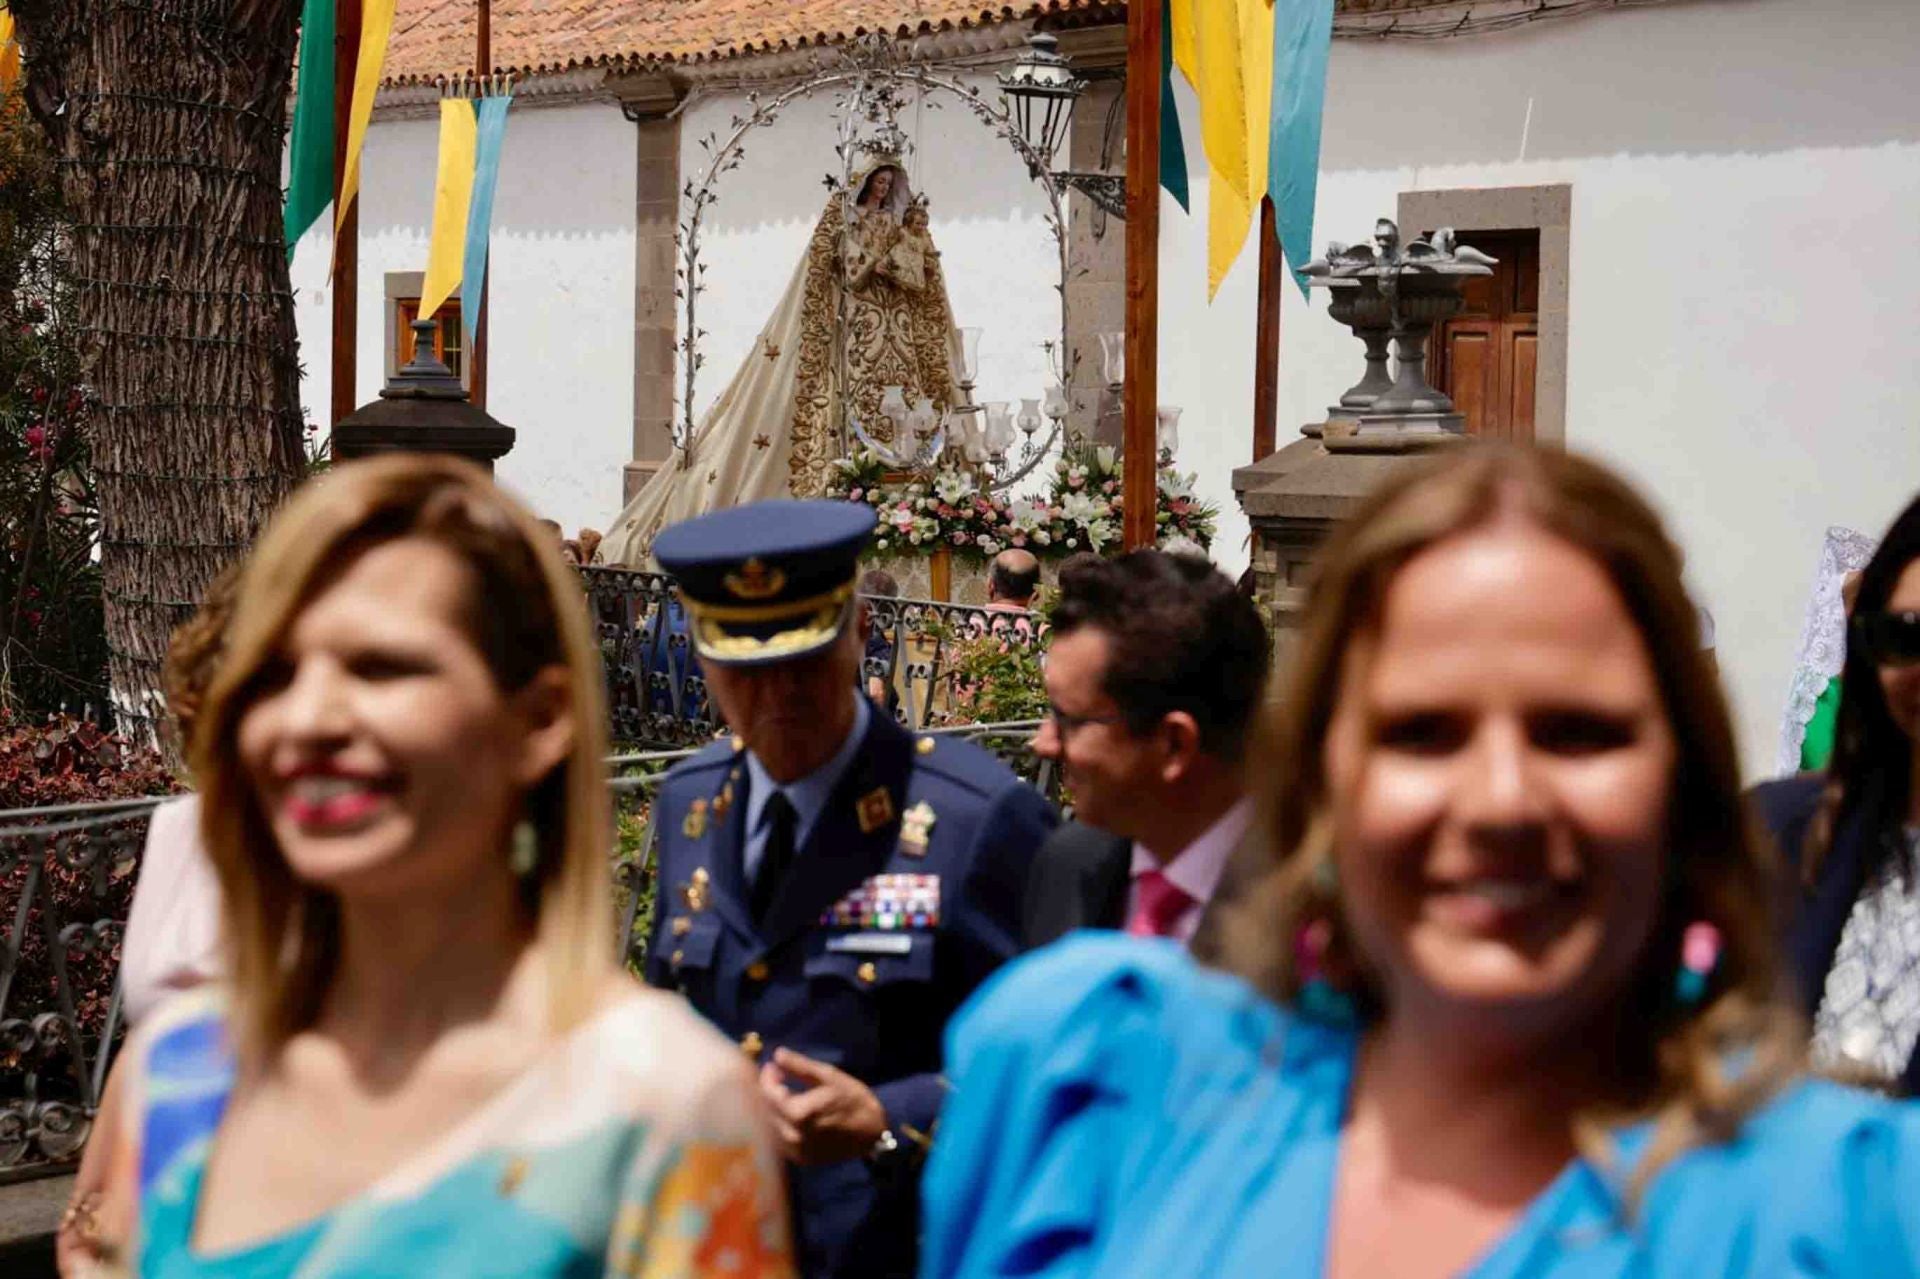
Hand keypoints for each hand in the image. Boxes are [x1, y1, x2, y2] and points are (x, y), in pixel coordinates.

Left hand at [758, 1047, 888, 1166]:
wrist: (872, 1132)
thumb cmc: (853, 1100)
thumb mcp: (829, 1076)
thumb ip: (800, 1066)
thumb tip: (777, 1054)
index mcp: (798, 1114)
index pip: (768, 1094)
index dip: (766, 1078)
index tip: (771, 1066)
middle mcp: (791, 1137)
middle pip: (764, 1112)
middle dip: (765, 1092)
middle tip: (774, 1077)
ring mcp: (795, 1151)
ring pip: (769, 1128)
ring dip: (771, 1109)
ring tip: (780, 1093)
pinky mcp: (800, 1159)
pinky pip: (779, 1140)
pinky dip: (779, 1125)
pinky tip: (787, 1113)